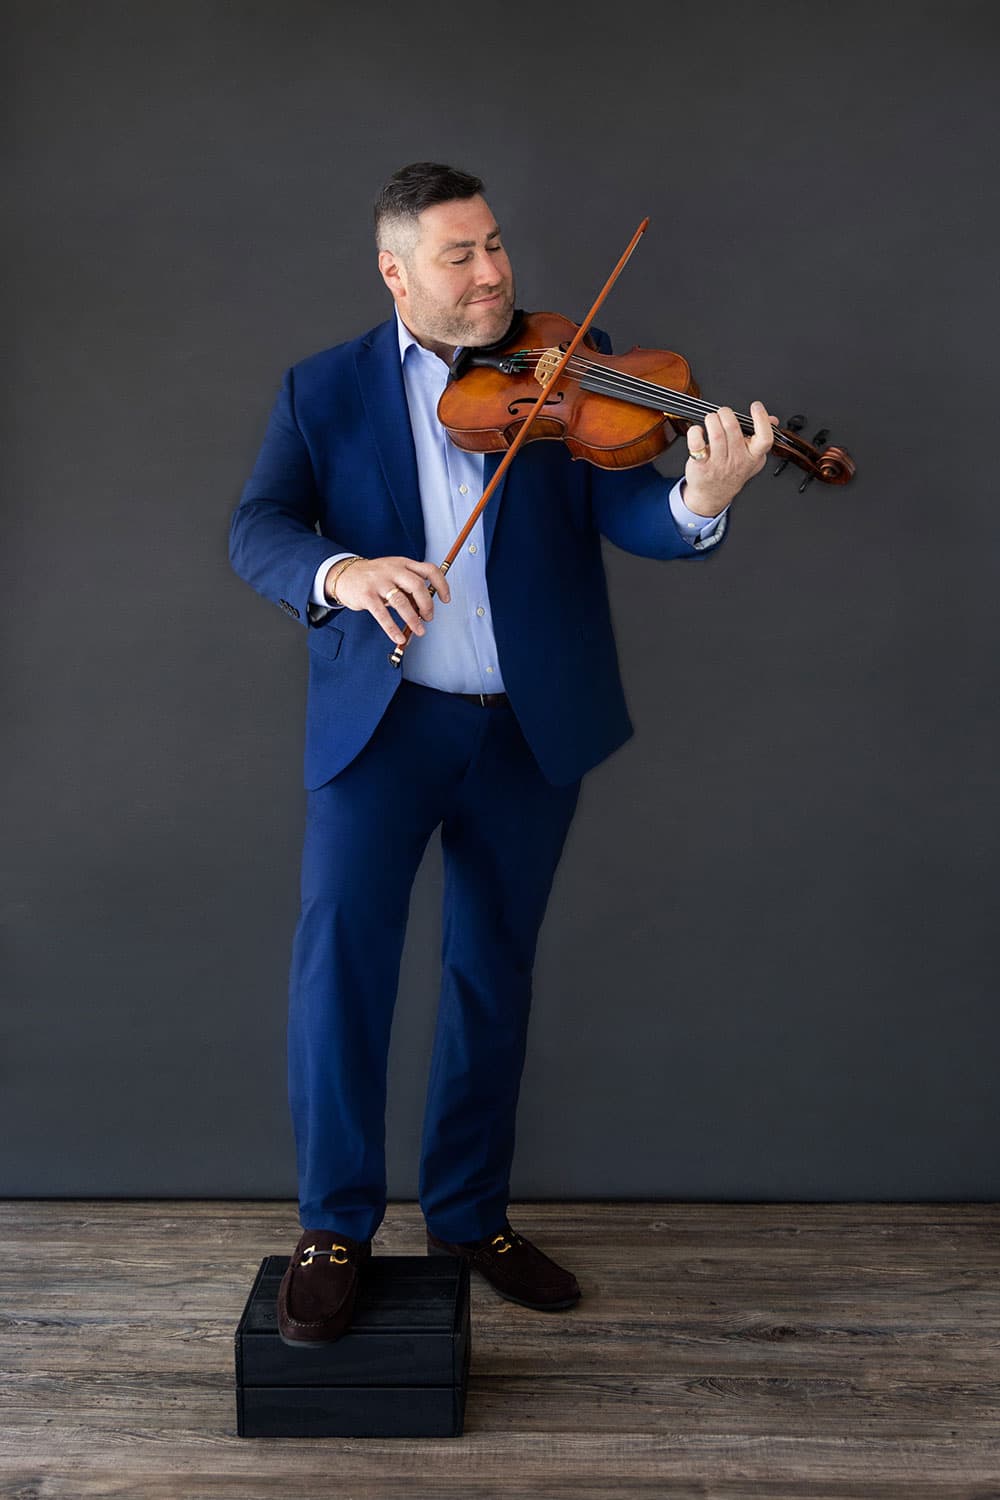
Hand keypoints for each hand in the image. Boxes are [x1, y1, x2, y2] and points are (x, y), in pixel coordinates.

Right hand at [326, 555, 450, 645]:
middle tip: (429, 617)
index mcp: (403, 564)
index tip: (445, 599)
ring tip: (419, 630)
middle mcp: (393, 570)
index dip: (441, 584)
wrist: (345, 574)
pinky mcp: (367, 596)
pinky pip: (382, 615)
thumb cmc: (374, 577)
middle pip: (417, 585)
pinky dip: (392, 628)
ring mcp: (379, 582)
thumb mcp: (393, 574)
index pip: (429, 570)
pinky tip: (399, 637)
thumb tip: (425, 609)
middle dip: (427, 604)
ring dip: (413, 619)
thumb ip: (409, 587)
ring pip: (401, 602)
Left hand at [683, 401, 778, 515]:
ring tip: (711, 419)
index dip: (761, 419)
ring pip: (716, 434)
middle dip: (726, 414)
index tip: (756, 407)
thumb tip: (772, 420)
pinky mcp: (701, 464)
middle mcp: (736, 460)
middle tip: (723, 414)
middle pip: (733, 429)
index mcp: (753, 456)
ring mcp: (718, 463)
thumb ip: (762, 438)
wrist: (713, 495)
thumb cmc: (732, 473)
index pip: (764, 438)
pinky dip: (695, 432)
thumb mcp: (753, 458)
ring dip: (712, 420)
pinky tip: (698, 431)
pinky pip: (696, 444)